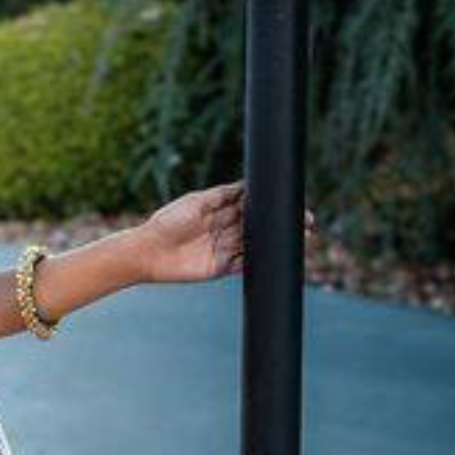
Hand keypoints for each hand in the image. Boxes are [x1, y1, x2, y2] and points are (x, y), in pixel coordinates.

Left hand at [134, 182, 316, 284]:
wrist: (149, 251)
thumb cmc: (168, 221)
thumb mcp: (196, 202)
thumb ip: (222, 196)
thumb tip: (247, 186)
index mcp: (218, 210)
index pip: (250, 205)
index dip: (269, 204)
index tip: (288, 201)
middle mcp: (224, 229)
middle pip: (258, 225)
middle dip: (280, 223)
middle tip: (305, 220)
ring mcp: (224, 249)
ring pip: (256, 245)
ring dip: (276, 243)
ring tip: (300, 238)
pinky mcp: (221, 268)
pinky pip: (245, 265)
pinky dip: (261, 261)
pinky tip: (278, 257)